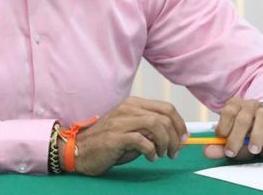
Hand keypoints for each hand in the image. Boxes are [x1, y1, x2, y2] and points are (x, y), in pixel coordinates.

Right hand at [66, 96, 187, 175]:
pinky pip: (142, 140)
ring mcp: (121, 121)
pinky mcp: (116, 137)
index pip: (166, 107)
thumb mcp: (131, 132)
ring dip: (166, 143)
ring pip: (157, 126)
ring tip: (163, 154)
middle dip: (176, 137)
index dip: (180, 123)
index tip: (184, 138)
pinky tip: (150, 157)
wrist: (79, 150)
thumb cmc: (107, 143)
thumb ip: (149, 130)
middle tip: (175, 151)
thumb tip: (173, 137)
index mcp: (133, 104)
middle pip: (164, 116)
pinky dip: (151, 151)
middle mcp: (128, 109)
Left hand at [204, 97, 262, 160]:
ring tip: (254, 150)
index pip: (228, 111)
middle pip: (244, 116)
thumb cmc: (247, 135)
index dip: (223, 127)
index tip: (222, 141)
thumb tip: (207, 151)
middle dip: (237, 136)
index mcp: (236, 105)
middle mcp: (252, 105)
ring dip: (257, 134)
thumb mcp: (233, 141)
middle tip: (232, 152)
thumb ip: (220, 146)